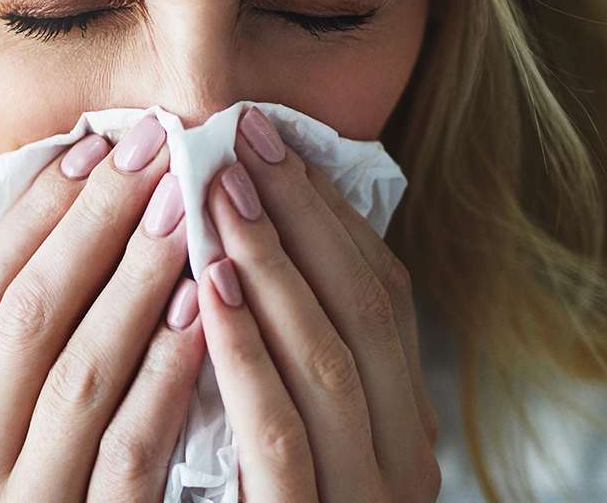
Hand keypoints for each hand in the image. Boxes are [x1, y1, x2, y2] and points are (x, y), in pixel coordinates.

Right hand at [0, 117, 207, 500]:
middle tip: (153, 149)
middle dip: (93, 222)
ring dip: (137, 281)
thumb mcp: (9, 432)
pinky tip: (206, 313)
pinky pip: (130, 446)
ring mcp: (23, 502)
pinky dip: (167, 373)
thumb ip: (27, 349)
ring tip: (186, 211)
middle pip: (26, 314)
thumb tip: (81, 211)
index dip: (37, 212)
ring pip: (77, 372)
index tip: (96, 144)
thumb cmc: (49, 501)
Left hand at [195, 106, 439, 500]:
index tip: (269, 138)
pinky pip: (279, 440)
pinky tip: (204, 294)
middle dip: (299, 220)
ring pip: (328, 366)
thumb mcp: (296, 440)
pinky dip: (246, 359)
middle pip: (364, 314)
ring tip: (215, 193)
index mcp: (403, 431)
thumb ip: (288, 361)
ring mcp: (360, 502)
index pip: (383, 298)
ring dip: (271, 270)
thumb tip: (244, 242)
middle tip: (236, 139)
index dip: (328, 214)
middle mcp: (402, 466)